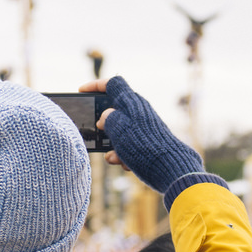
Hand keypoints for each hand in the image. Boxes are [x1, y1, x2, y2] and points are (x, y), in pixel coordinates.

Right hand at [79, 76, 201, 194]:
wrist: (170, 167)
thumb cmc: (142, 144)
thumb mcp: (117, 127)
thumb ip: (106, 118)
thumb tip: (105, 118)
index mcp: (131, 101)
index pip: (112, 84)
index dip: (95, 85)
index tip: (81, 91)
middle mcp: (138, 112)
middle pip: (113, 112)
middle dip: (103, 126)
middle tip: (97, 134)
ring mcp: (143, 128)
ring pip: (119, 133)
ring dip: (112, 146)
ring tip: (114, 157)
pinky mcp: (147, 143)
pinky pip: (129, 146)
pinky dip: (124, 155)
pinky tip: (126, 164)